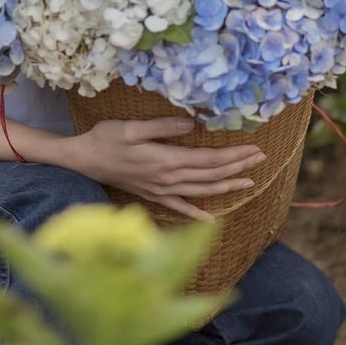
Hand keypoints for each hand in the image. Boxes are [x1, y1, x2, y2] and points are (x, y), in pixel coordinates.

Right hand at [71, 117, 265, 220]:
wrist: (84, 161)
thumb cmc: (106, 138)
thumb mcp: (132, 127)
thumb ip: (163, 126)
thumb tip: (193, 124)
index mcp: (166, 160)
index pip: (209, 159)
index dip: (234, 155)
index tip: (254, 148)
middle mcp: (168, 178)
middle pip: (211, 175)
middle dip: (238, 167)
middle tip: (261, 159)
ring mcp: (162, 190)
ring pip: (202, 190)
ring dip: (227, 186)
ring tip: (249, 182)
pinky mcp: (154, 195)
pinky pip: (181, 207)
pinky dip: (199, 214)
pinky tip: (214, 220)